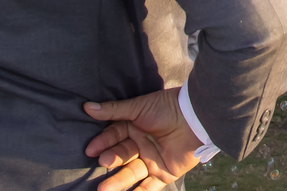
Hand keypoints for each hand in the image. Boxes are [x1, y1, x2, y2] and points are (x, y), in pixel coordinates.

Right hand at [83, 88, 202, 190]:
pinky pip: (149, 187)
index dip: (103, 142)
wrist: (197, 117)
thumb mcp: (139, 107)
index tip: (91, 149)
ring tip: (104, 189)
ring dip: (118, 181)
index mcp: (135, 128)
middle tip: (104, 162)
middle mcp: (141, 145)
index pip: (114, 137)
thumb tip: (86, 107)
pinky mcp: (164, 173)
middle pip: (122, 156)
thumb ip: (113, 110)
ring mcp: (152, 160)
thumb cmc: (168, 107)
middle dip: (112, 160)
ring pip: (131, 173)